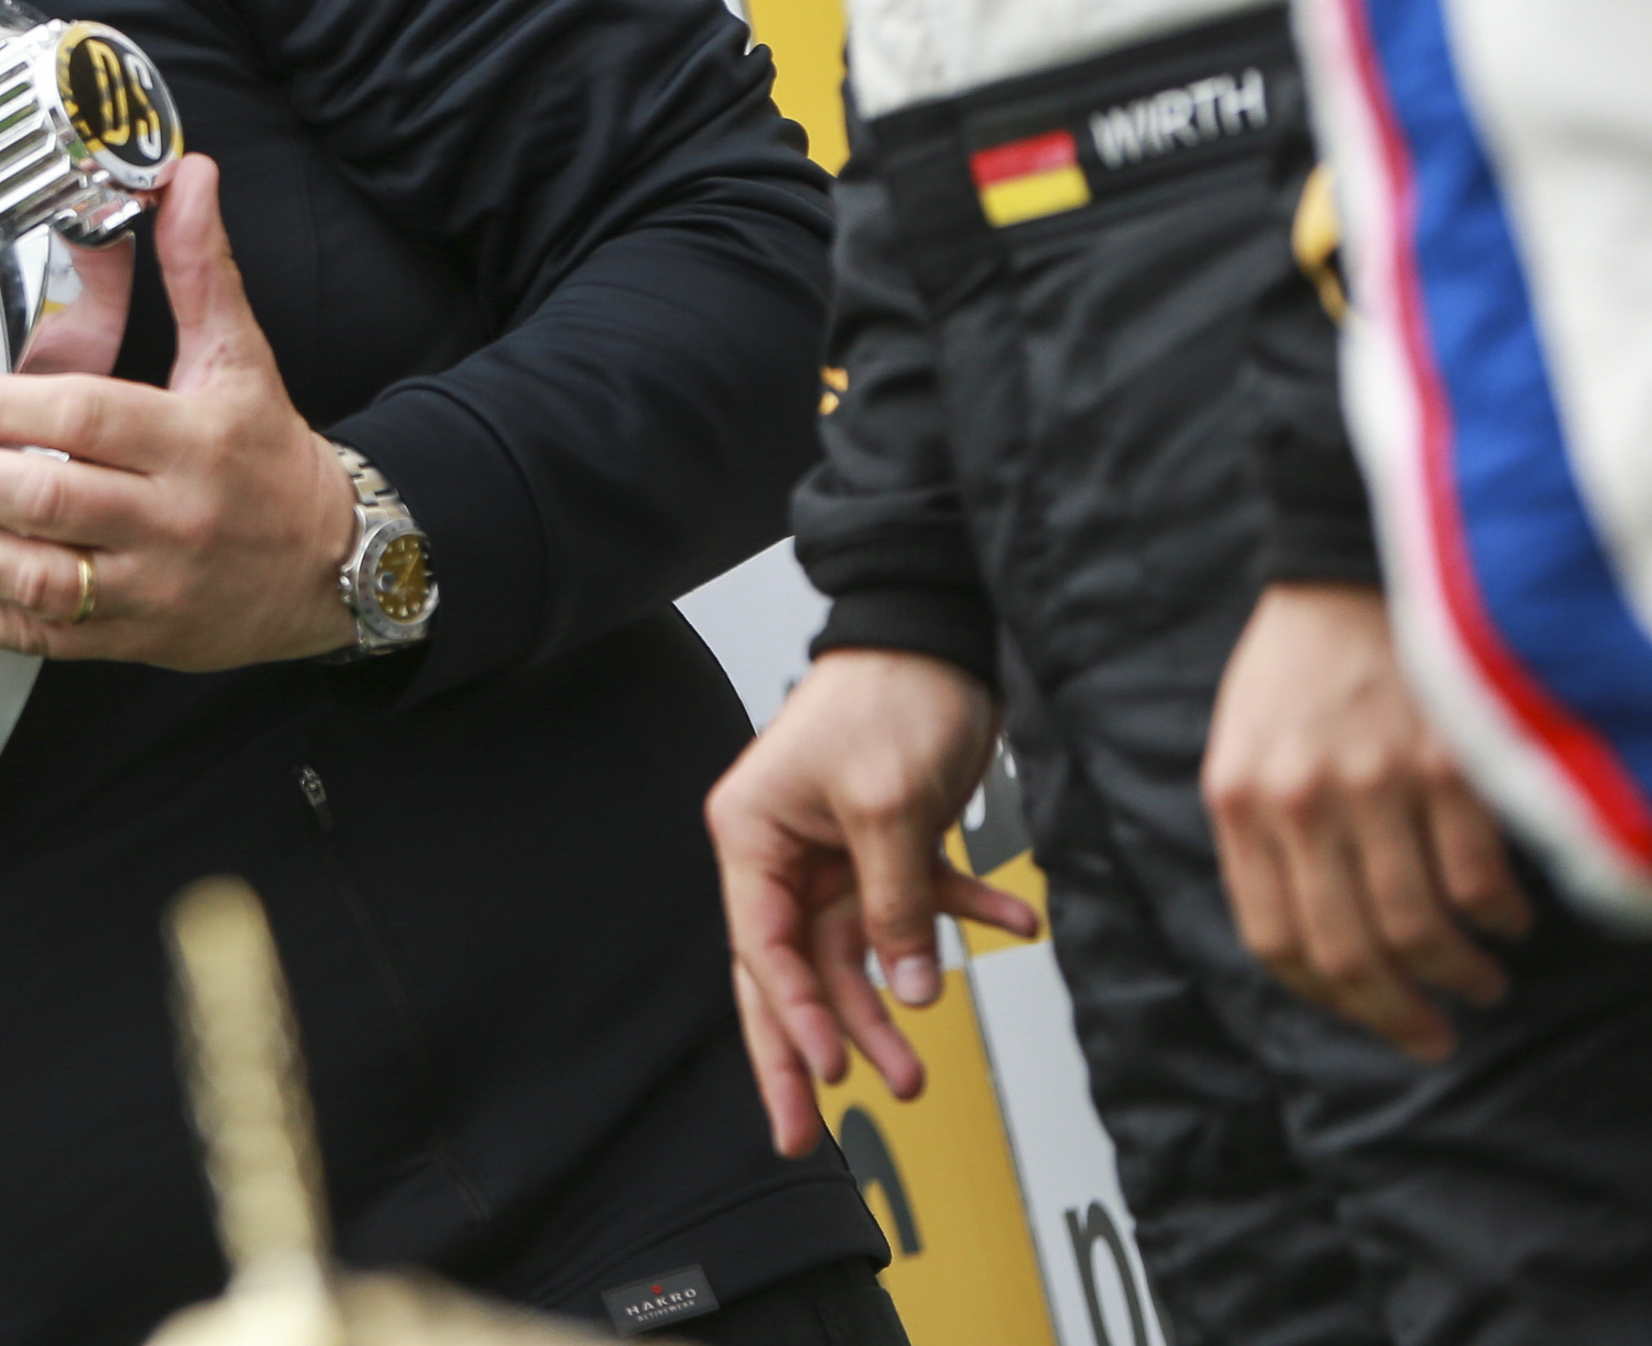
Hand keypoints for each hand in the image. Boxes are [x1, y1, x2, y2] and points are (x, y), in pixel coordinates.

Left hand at [0, 154, 358, 665]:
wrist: (335, 565)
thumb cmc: (269, 454)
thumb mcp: (241, 355)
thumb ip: (201, 267)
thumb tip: (187, 176)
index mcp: (193, 439)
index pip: (89, 421)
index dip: (9, 411)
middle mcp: (171, 517)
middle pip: (52, 499)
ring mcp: (150, 585)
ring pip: (42, 577)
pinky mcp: (134, 636)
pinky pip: (49, 639)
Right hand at [703, 649, 1040, 1156]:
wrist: (938, 632)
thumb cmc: (889, 695)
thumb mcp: (886, 806)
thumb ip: (893, 903)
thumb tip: (905, 989)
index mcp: (752, 833)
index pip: (762, 947)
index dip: (794, 1018)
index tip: (826, 1075)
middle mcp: (782, 849)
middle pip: (787, 971)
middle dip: (807, 1050)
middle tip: (811, 1131)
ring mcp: (833, 850)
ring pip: (854, 953)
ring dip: (892, 1003)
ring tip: (923, 1063)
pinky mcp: (885, 843)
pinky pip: (915, 904)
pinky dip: (961, 919)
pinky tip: (1011, 925)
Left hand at [1206, 580, 1530, 1059]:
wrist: (1345, 575)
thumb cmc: (1294, 672)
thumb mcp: (1241, 750)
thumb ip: (1261, 837)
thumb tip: (1307, 944)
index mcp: (1239, 802)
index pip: (1274, 939)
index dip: (1326, 996)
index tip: (1365, 1016)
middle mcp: (1299, 800)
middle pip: (1348, 950)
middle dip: (1396, 1015)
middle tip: (1432, 1037)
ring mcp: (1374, 783)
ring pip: (1419, 928)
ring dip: (1458, 976)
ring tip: (1479, 984)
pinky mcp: (1444, 764)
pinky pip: (1476, 877)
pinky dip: (1498, 916)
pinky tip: (1506, 920)